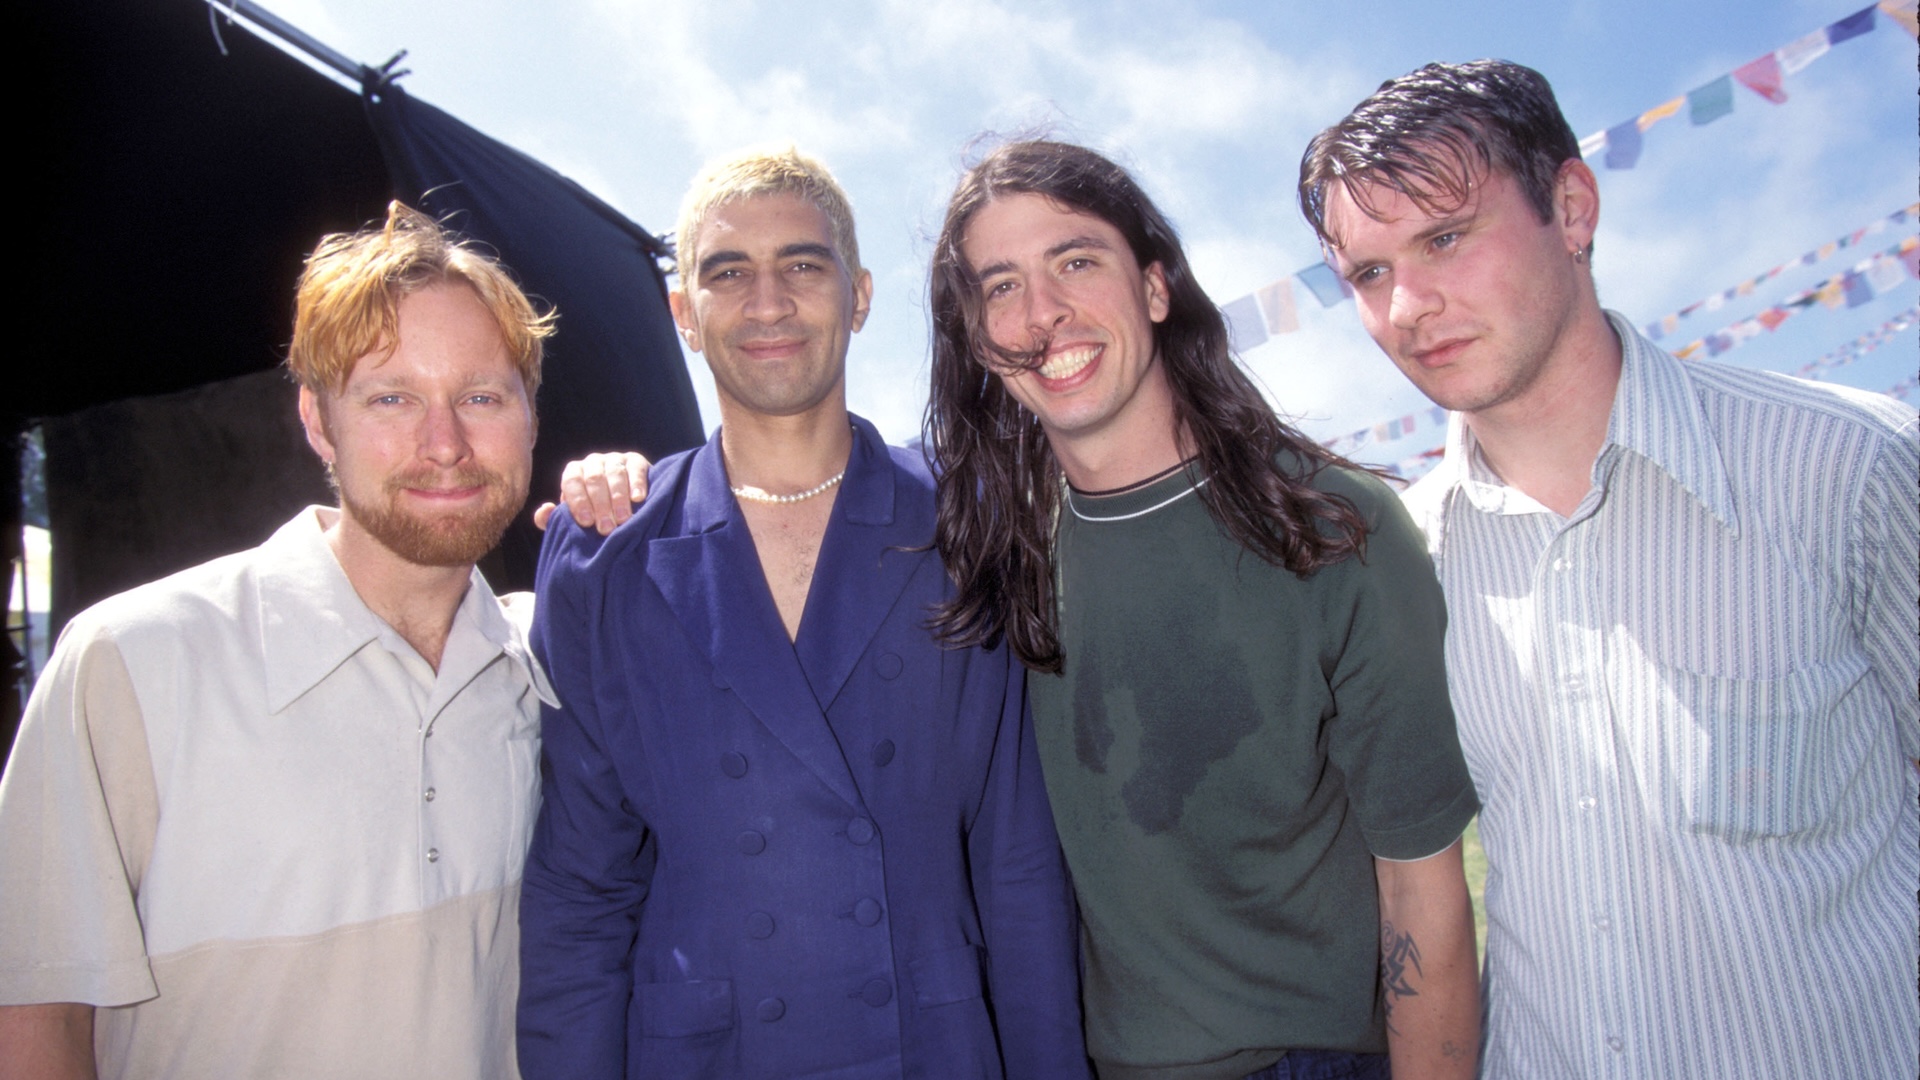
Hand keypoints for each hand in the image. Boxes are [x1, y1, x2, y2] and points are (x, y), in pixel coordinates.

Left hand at [533, 452, 650, 533]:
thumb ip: (554, 518)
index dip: (578, 501)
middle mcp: (593, 462)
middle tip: (606, 528)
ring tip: (622, 519)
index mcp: (574, 472)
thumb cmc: (594, 514)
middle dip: (600, 504)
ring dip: (618, 498)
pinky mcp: (636, 462)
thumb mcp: (574, 518)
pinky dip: (636, 483)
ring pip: (614, 473)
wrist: (625, 506)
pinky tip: (638, 499)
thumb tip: (545, 510)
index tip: (586, 522)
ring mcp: (615, 459)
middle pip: (594, 478)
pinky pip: (635, 469)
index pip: (572, 481)